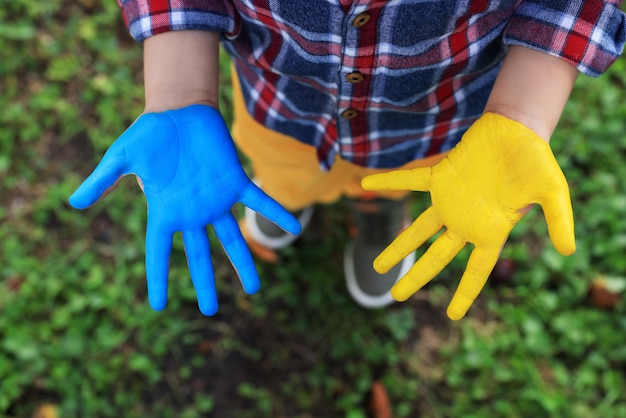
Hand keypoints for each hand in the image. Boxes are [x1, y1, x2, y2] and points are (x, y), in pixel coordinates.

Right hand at [69, 104, 300, 314]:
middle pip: (200, 255)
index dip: (158, 277)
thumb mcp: (121, 158)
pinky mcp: (235, 181)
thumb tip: (73, 202)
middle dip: (205, 282)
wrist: (178, 110)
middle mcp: (192, 212)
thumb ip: (103, 181)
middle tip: (210, 310)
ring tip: (255, 288)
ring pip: (232, 237)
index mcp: (165, 211)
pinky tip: (295, 228)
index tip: (157, 305)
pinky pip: (259, 201)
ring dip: (244, 262)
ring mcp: (216, 199)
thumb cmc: (148, 133)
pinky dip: (277, 212)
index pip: (159, 252)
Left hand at [362, 112, 574, 319]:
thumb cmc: (536, 161)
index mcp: (491, 231)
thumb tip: (569, 251)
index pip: (476, 270)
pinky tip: (365, 184)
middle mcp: (466, 222)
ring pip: (418, 230)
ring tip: (377, 266)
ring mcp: (450, 201)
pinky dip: (389, 182)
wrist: (517, 129)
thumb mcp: (553, 193)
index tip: (452, 315)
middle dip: (416, 277)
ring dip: (398, 246)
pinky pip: (410, 181)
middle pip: (436, 257)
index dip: (465, 293)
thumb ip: (558, 220)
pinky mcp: (440, 177)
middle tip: (395, 296)